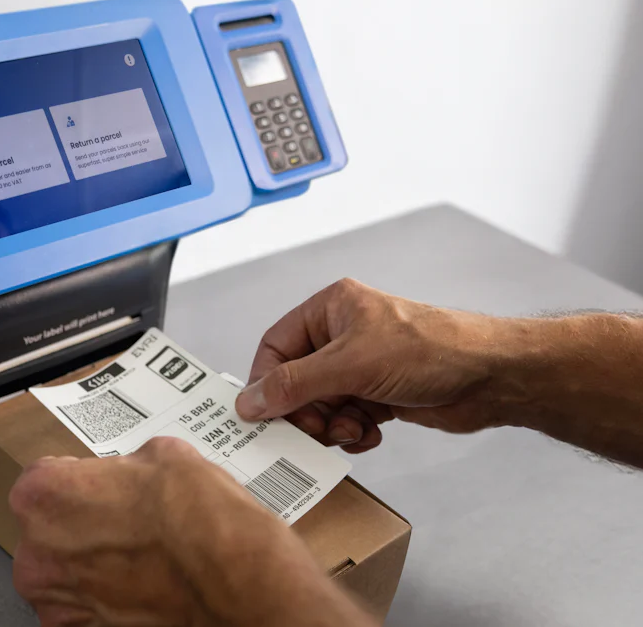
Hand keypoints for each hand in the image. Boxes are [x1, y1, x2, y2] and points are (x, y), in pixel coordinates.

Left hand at [9, 437, 375, 626]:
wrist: (238, 585)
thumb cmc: (202, 522)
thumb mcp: (166, 457)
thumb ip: (128, 466)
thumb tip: (132, 474)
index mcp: (44, 494)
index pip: (44, 478)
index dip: (79, 480)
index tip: (99, 485)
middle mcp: (38, 549)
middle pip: (48, 528)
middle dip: (82, 523)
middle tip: (126, 519)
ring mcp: (55, 600)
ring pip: (62, 571)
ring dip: (90, 562)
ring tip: (139, 554)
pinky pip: (80, 609)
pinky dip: (104, 600)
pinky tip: (141, 585)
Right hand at [235, 278, 511, 450]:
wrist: (492, 377)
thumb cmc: (431, 350)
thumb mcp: (351, 365)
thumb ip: (295, 385)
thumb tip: (250, 401)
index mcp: (331, 309)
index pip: (276, 346)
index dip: (266, 381)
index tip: (263, 414)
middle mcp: (342, 335)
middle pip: (296, 381)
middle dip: (304, 411)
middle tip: (315, 430)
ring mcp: (361, 366)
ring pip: (320, 405)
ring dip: (330, 425)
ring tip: (351, 429)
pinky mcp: (378, 394)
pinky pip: (345, 418)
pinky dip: (352, 431)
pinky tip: (370, 433)